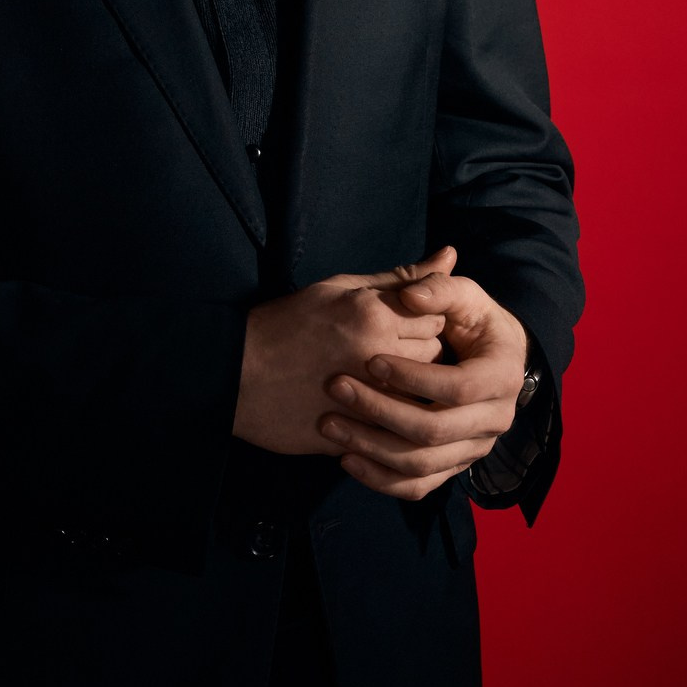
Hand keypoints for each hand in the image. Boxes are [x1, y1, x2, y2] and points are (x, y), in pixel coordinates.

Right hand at [232, 246, 455, 455]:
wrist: (237, 374)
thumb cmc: (287, 323)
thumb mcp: (339, 288)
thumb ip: (398, 277)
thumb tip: (450, 255)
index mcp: (372, 314)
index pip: (435, 316)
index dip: (422, 320)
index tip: (401, 325)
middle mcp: (375, 356)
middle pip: (435, 356)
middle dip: (421, 355)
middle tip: (390, 353)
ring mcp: (366, 398)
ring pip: (422, 395)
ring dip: (410, 389)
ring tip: (383, 381)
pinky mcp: (356, 431)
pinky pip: (399, 429)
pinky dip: (392, 420)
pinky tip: (373, 408)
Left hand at [316, 270, 528, 499]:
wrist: (493, 357)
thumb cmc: (473, 320)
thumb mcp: (464, 296)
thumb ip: (439, 288)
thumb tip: (411, 294)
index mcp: (501, 378)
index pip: (457, 388)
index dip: (413, 376)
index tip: (370, 360)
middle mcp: (494, 421)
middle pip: (435, 431)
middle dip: (381, 411)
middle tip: (336, 387)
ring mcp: (473, 449)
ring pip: (422, 464)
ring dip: (372, 447)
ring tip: (329, 424)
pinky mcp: (452, 466)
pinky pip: (417, 486)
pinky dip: (381, 480)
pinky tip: (346, 459)